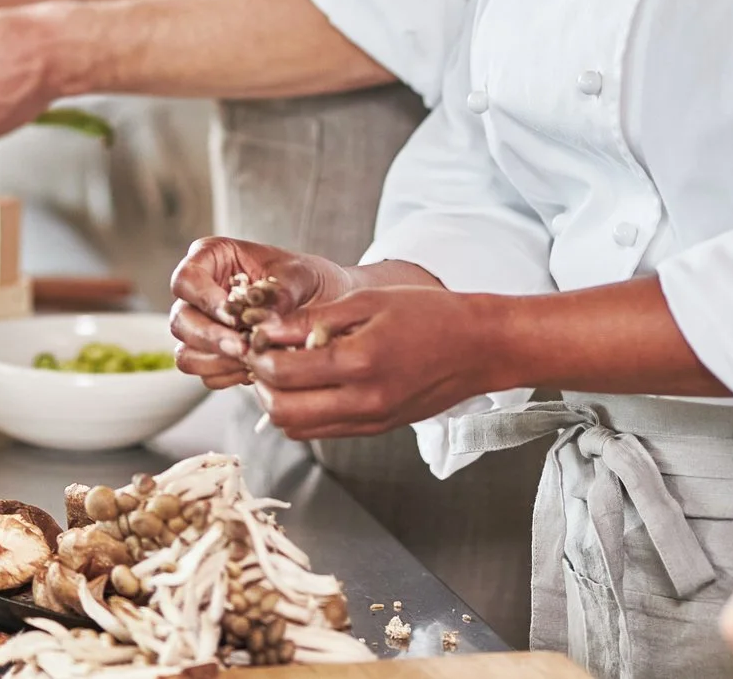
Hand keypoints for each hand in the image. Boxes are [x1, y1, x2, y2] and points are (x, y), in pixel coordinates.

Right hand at [166, 238, 356, 388]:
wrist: (323, 305)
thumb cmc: (306, 279)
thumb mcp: (300, 275)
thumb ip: (280, 293)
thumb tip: (263, 319)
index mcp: (211, 257)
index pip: (186, 279)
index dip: (205, 300)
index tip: (235, 316)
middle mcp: (199, 292)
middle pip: (181, 320)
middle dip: (212, 338)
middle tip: (244, 347)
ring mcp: (202, 325)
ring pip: (187, 352)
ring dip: (219, 361)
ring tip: (254, 359)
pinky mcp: (211, 354)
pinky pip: (205, 373)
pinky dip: (229, 375)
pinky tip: (256, 368)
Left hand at [245, 284, 494, 438]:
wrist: (477, 348)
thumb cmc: (428, 315)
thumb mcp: (368, 301)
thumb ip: (314, 319)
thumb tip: (268, 329)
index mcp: (360, 362)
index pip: (283, 372)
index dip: (258, 355)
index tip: (255, 336)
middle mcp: (363, 401)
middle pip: (282, 411)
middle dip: (262, 384)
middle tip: (263, 356)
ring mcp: (370, 421)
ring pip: (297, 428)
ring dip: (280, 401)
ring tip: (285, 369)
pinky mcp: (376, 429)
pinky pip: (323, 431)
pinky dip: (305, 411)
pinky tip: (311, 382)